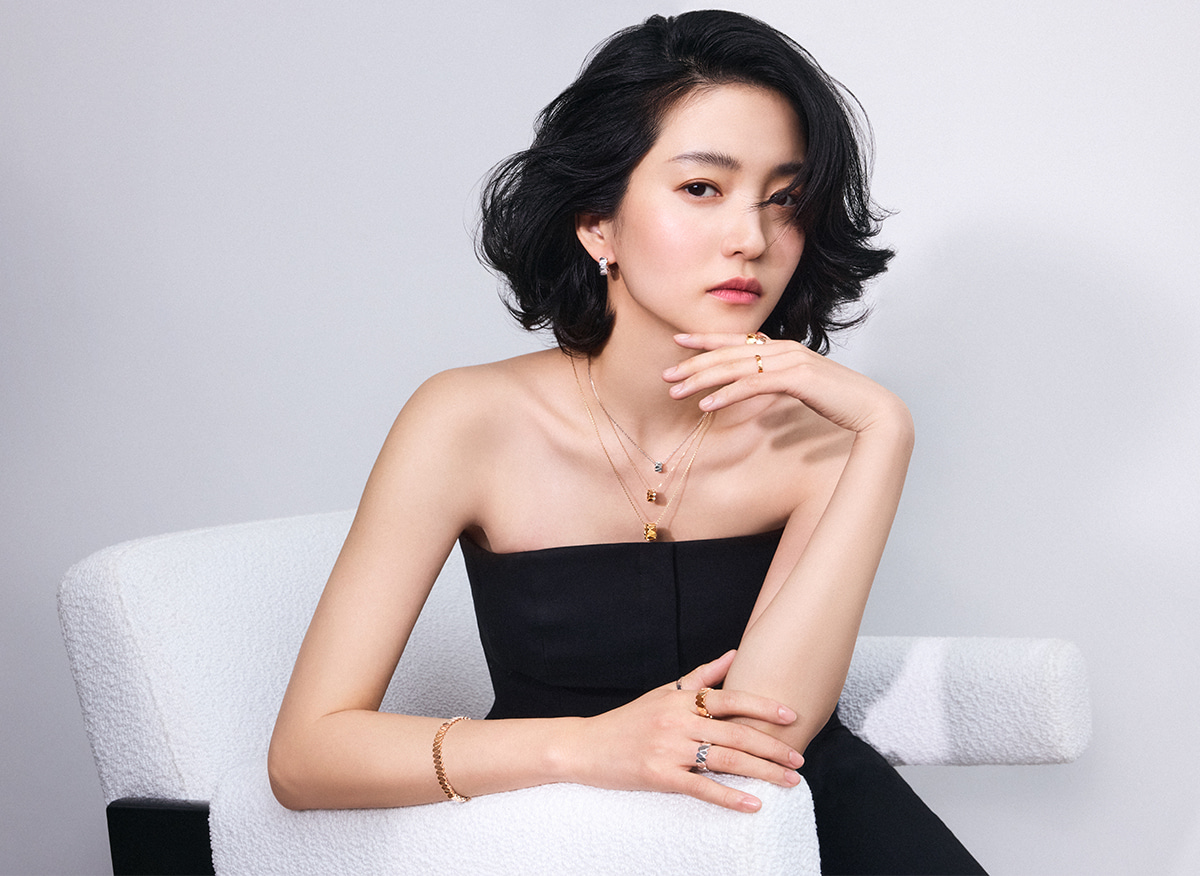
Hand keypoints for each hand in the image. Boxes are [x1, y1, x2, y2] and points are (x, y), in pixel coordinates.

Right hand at [567, 650, 803, 811]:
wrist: (585, 746)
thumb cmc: (628, 720)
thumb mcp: (664, 692)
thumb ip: (701, 676)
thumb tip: (734, 654)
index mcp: (681, 699)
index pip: (730, 699)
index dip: (764, 707)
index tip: (792, 716)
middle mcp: (677, 720)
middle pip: (735, 733)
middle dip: (772, 747)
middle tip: (799, 759)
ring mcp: (668, 749)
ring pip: (725, 760)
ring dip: (762, 772)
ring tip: (788, 781)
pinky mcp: (658, 775)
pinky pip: (701, 788)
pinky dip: (730, 797)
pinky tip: (753, 804)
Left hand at [664, 333, 910, 436]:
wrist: (873, 411)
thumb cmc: (839, 404)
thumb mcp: (800, 391)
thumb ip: (776, 386)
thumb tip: (754, 392)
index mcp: (783, 350)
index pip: (737, 342)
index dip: (706, 340)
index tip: (678, 342)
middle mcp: (784, 350)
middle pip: (729, 354)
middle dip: (694, 364)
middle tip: (666, 375)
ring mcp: (791, 361)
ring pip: (735, 368)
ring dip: (702, 380)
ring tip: (676, 392)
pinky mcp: (796, 379)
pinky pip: (752, 385)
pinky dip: (726, 394)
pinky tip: (706, 406)